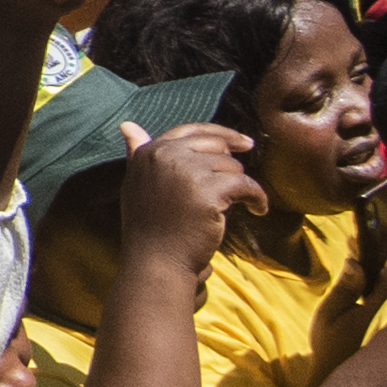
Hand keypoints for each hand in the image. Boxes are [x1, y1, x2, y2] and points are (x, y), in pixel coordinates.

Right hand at [116, 118, 264, 259]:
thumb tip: (127, 124)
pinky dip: (257, 198)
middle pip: (216, 145)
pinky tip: (258, 209)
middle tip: (237, 186)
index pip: (191, 130)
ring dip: (241, 186)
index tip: (243, 144)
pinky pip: (246, 184)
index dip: (221, 134)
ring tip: (239, 205)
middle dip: (231, 165)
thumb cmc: (150, 226)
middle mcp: (165, 156)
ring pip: (232, 166)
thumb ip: (137, 153)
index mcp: (150, 152)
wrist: (157, 262)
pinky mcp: (209, 191)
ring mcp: (186, 172)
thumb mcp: (138, 183)